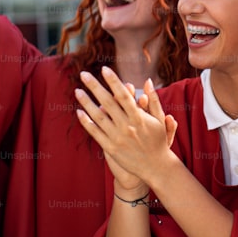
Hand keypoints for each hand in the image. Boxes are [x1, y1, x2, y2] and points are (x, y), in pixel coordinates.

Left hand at [75, 69, 176, 188]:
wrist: (155, 167)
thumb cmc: (158, 141)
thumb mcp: (159, 119)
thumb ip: (153, 100)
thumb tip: (148, 81)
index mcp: (139, 117)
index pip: (123, 95)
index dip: (114, 81)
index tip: (104, 69)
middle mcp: (127, 126)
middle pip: (108, 102)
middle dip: (95, 86)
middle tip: (84, 74)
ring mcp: (117, 138)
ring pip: (98, 117)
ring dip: (86, 102)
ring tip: (77, 90)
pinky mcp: (111, 148)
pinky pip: (96, 133)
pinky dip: (86, 123)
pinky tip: (79, 112)